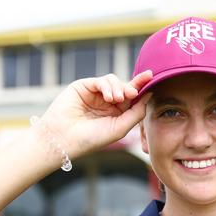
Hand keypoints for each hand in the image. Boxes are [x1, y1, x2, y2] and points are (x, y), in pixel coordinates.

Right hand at [37, 71, 152, 158]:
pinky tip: (109, 97)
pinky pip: (101, 81)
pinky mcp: (83, 87)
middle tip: (132, 93)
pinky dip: (107, 86)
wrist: (65, 139)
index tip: (151, 76)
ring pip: (114, 81)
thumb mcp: (120, 127)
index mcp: (116, 113)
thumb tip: (149, 94)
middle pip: (125, 87)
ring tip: (117, 99)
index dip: (141, 87)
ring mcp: (95, 94)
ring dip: (119, 88)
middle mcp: (106, 103)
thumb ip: (136, 112)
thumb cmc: (92, 138)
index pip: (132, 98)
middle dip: (131, 87)